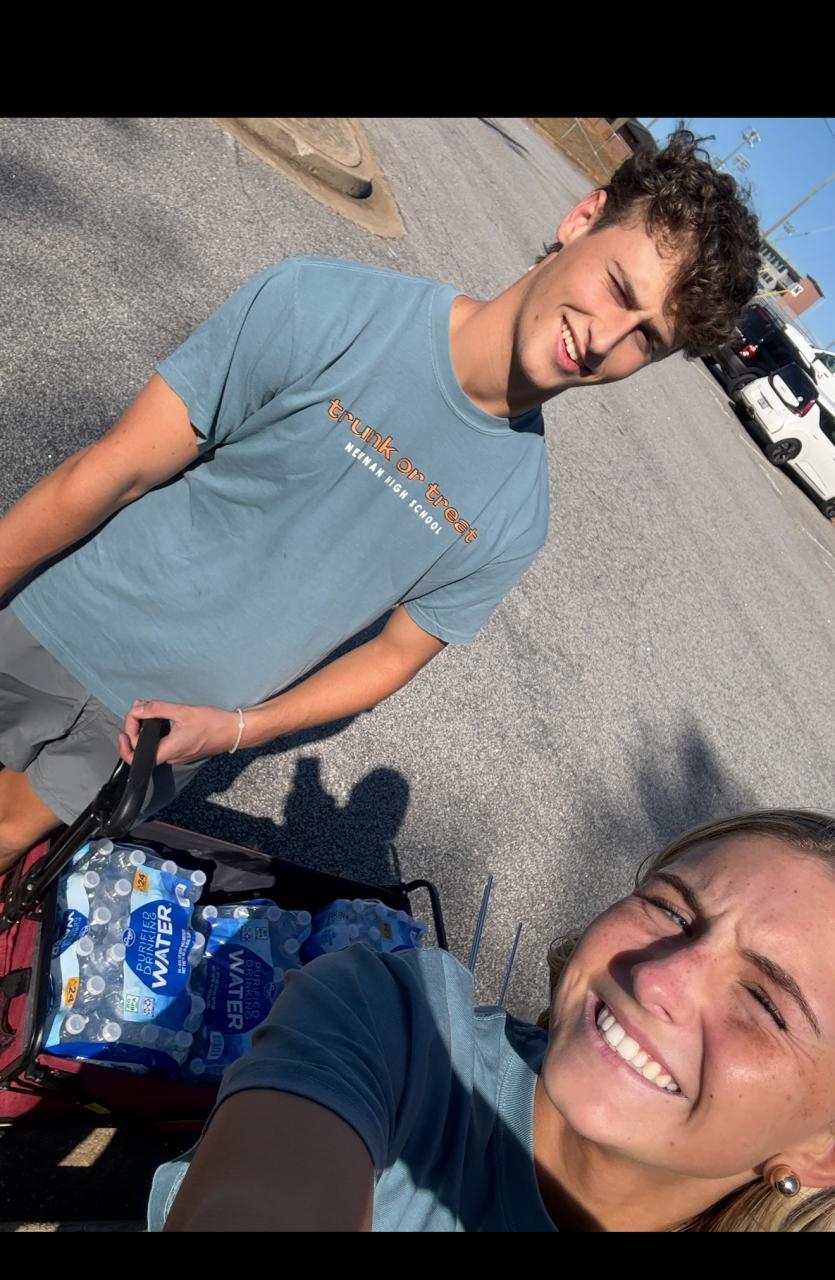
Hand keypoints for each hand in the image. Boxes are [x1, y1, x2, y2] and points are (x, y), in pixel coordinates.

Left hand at [119, 699, 241, 766]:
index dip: (126, 741)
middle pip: (142, 750)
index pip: (135, 755)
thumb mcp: (183, 711)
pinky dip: (157, 733)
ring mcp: (178, 756)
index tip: (129, 723)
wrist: (234, 731)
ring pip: (153, 747)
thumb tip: (137, 708)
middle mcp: (171, 758)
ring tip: (147, 712)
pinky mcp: (183, 751)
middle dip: (134, 730)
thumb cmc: (213, 723)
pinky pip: (164, 745)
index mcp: (168, 751)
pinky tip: (162, 718)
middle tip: (138, 711)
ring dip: (146, 731)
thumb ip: (157, 709)